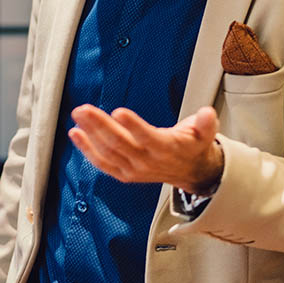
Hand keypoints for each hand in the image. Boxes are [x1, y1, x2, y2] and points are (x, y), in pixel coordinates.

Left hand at [69, 104, 223, 193]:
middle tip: (85, 110)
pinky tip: (76, 134)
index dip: (134, 126)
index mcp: (167, 149)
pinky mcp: (124, 172)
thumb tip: (207, 114)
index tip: (119, 112)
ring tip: (78, 116)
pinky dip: (87, 150)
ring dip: (90, 134)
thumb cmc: (193, 146)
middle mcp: (148, 162)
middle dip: (100, 126)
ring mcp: (134, 169)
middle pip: (121, 144)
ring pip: (108, 152)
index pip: (148, 138)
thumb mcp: (206, 133)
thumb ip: (206, 123)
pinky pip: (103, 163)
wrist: (192, 172)